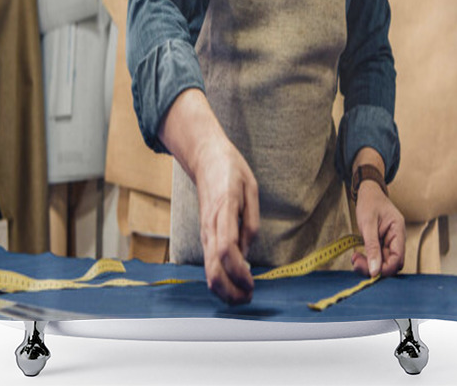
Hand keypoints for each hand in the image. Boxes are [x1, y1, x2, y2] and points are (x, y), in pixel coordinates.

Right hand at [193, 135, 259, 304]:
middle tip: (248, 297)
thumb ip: (250, 221)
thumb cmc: (231, 170)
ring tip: (242, 295)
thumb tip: (247, 253)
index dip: (238, 271)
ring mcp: (204, 231)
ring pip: (207, 269)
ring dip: (223, 289)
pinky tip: (233, 283)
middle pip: (213, 268)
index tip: (252, 283)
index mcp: (224, 211)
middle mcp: (210, 226)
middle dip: (229, 290)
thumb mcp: (251, 188)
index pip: (226, 249)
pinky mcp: (204, 234)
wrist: (205, 158)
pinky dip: (219, 278)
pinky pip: (209, 261)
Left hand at [351, 181, 404, 278]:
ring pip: (383, 262)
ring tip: (355, 258)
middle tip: (357, 263)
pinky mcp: (381, 243)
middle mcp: (396, 238)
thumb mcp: (368, 223)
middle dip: (375, 267)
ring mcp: (389, 241)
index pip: (397, 258)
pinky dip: (368, 259)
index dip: (385, 268)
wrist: (368, 191)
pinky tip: (358, 256)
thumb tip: (374, 271)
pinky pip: (378, 256)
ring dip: (369, 264)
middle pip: (391, 263)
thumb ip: (372, 247)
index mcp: (398, 230)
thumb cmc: (369, 202)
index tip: (370, 272)